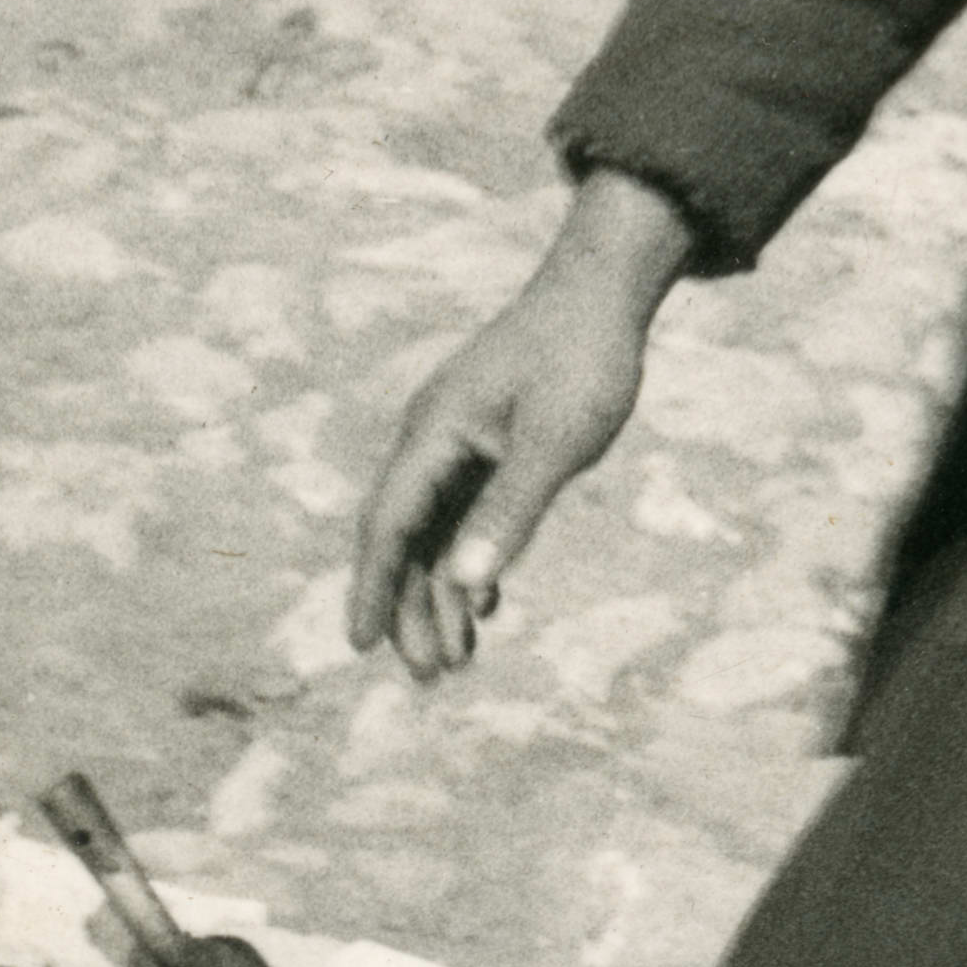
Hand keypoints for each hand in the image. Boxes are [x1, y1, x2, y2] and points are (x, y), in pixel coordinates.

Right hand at [347, 172, 696, 680]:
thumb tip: (467, 585)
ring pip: (432, 532)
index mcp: (433, 434)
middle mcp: (430, 439)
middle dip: (410, 609)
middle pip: (404, 538)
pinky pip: (459, 515)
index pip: (388, 524)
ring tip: (458, 661)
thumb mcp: (555, 442)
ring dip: (442, 595)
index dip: (375, 587)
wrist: (603, 289)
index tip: (363, 645)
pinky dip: (467, 562)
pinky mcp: (483, 442)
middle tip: (429, 677)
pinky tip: (484, 607)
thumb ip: (511, 512)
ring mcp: (455, 440)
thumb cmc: (583, 358)